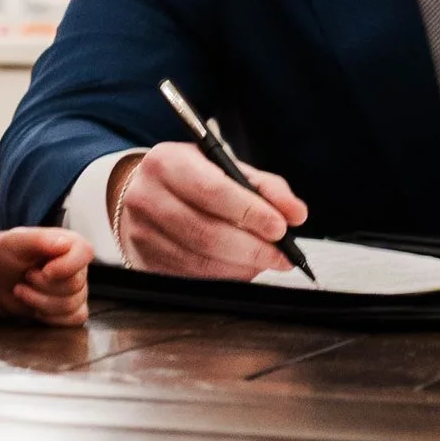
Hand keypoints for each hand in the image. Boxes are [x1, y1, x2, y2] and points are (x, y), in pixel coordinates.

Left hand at [0, 226, 90, 327]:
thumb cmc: (6, 255)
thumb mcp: (15, 242)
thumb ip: (39, 240)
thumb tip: (64, 244)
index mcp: (69, 243)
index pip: (85, 252)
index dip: (66, 266)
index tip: (45, 271)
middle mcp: (77, 266)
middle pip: (74, 284)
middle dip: (42, 285)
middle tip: (26, 276)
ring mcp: (77, 290)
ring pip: (71, 305)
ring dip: (39, 301)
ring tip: (22, 289)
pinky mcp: (72, 310)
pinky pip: (73, 320)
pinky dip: (49, 317)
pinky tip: (35, 307)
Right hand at [108, 141, 308, 281]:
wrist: (143, 193)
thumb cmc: (191, 178)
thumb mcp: (225, 168)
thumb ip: (266, 187)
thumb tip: (297, 214)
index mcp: (166, 162)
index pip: (211, 190)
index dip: (249, 212)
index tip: (280, 227)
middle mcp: (147, 196)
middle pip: (206, 232)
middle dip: (252, 248)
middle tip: (282, 254)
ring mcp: (142, 232)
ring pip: (200, 260)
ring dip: (243, 267)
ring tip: (266, 261)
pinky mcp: (145, 260)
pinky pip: (192, 277)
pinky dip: (225, 277)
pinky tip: (242, 268)